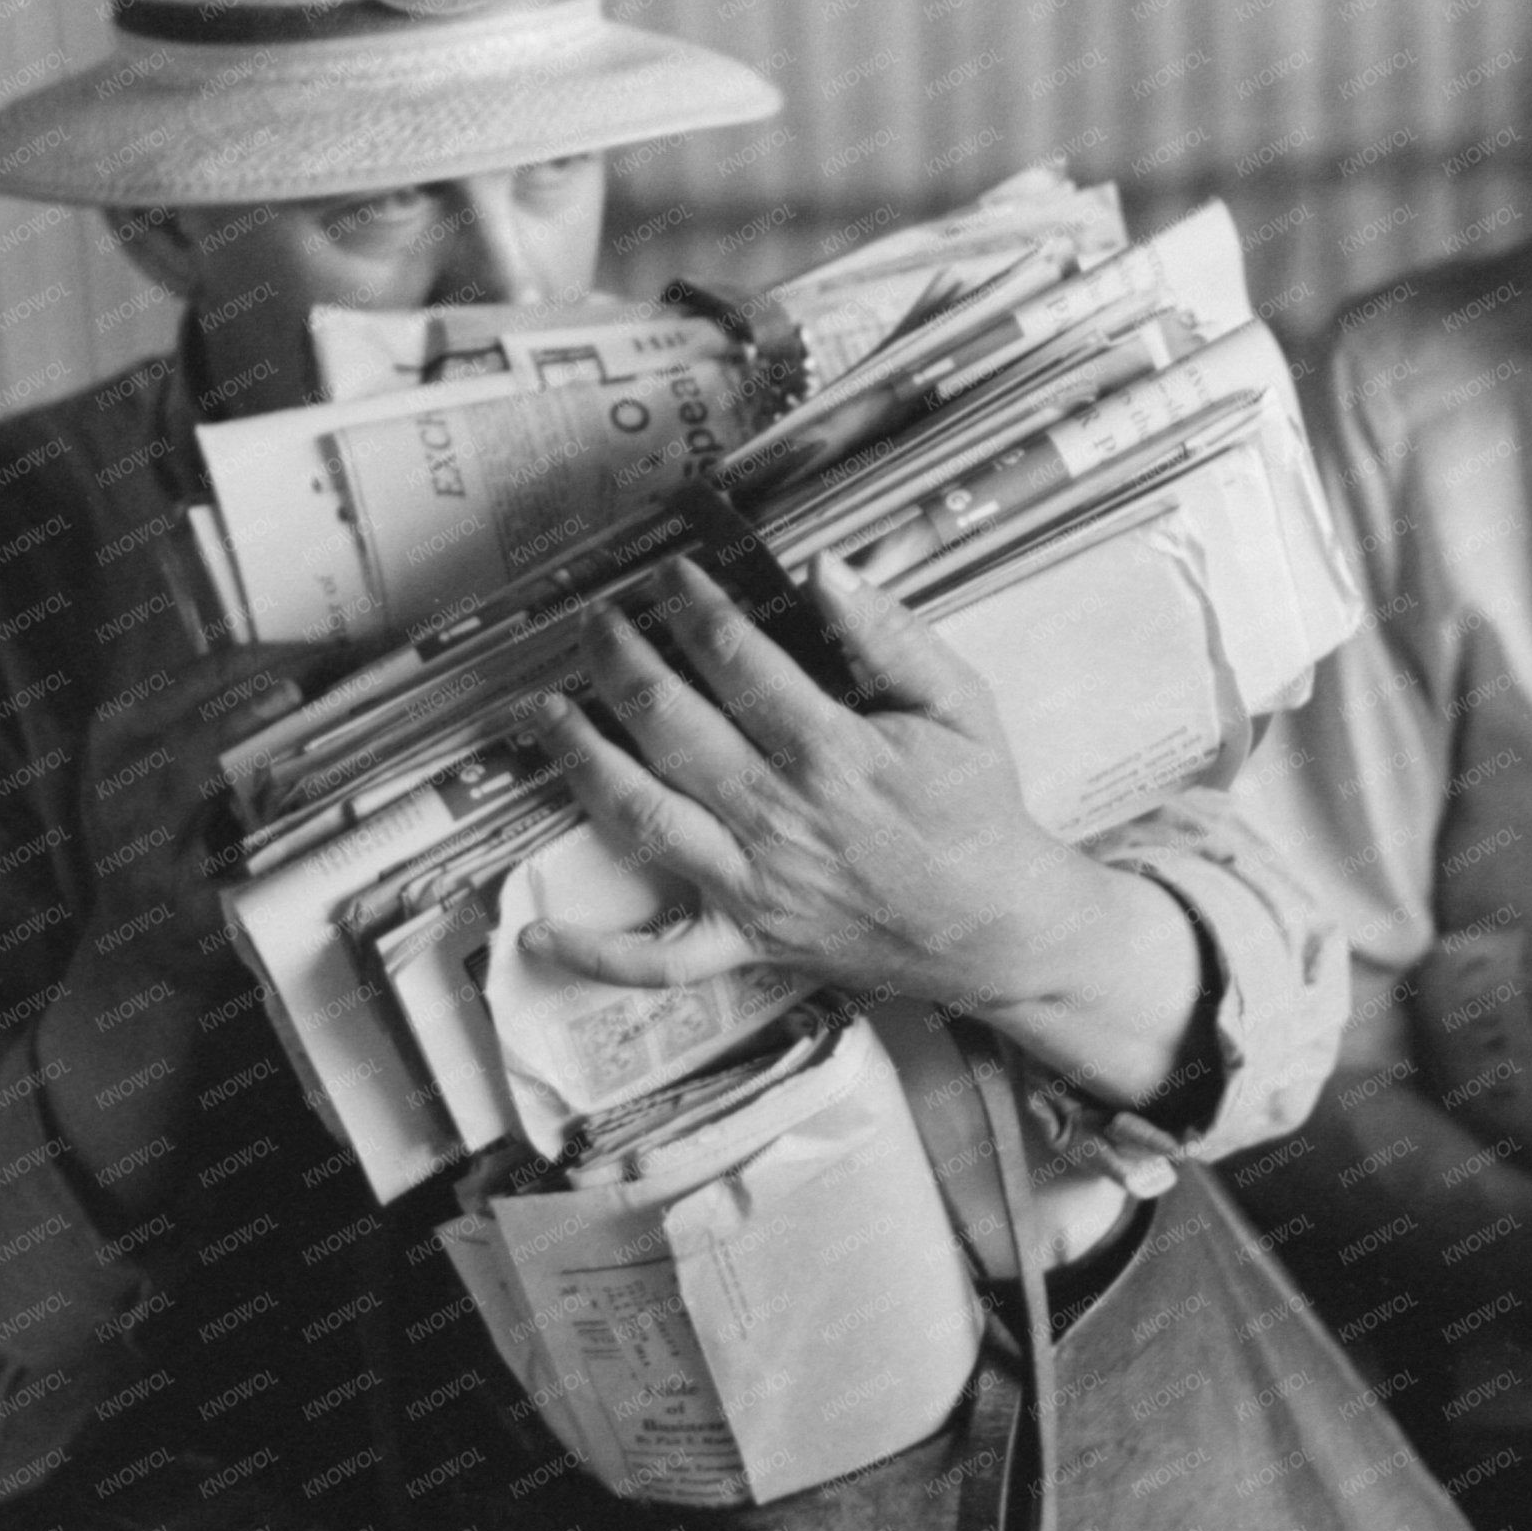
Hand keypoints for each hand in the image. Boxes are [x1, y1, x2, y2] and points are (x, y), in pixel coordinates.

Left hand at [521, 553, 1121, 1019]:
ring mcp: (755, 886)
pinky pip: (660, 961)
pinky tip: (533, 933)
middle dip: (622, 662)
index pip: (740, 662)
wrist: (998, 927)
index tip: (669, 574)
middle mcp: (780, 818)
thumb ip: (892, 635)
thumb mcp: (960, 705)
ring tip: (544, 712)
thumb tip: (826, 569)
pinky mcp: (748, 941)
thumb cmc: (979, 811)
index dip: (694, 609)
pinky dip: (595, 955)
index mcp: (833, 753)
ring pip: (645, 818)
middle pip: (672, 726)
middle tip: (594, 621)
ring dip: (583, 762)